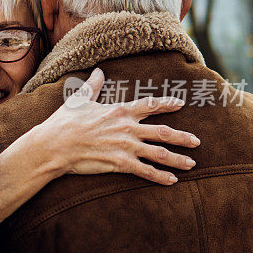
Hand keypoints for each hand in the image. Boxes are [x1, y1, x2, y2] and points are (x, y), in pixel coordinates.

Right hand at [32, 67, 200, 184]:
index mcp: (119, 111)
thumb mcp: (79, 100)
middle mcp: (127, 128)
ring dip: (178, 159)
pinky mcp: (120, 163)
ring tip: (191, 163)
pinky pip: (145, 171)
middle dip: (183, 137)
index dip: (167, 103)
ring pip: (159, 153)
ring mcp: (125, 146)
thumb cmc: (64, 122)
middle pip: (163, 132)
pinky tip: (172, 180)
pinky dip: (160, 176)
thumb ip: (93, 86)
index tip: (180, 103)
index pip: (150, 105)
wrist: (55, 145)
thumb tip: (99, 72)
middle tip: (197, 141)